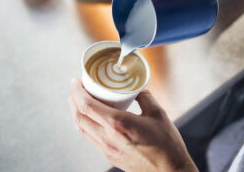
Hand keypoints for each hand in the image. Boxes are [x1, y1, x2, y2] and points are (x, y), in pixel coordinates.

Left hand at [68, 78, 197, 171]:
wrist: (170, 171)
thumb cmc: (167, 144)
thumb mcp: (158, 114)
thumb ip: (145, 97)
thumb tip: (137, 89)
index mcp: (118, 124)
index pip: (87, 106)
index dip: (77, 91)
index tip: (76, 81)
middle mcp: (108, 138)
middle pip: (79, 117)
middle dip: (73, 100)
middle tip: (76, 88)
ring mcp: (107, 150)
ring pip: (82, 129)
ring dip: (77, 113)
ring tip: (80, 101)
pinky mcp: (110, 157)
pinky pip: (91, 138)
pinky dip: (86, 125)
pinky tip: (93, 119)